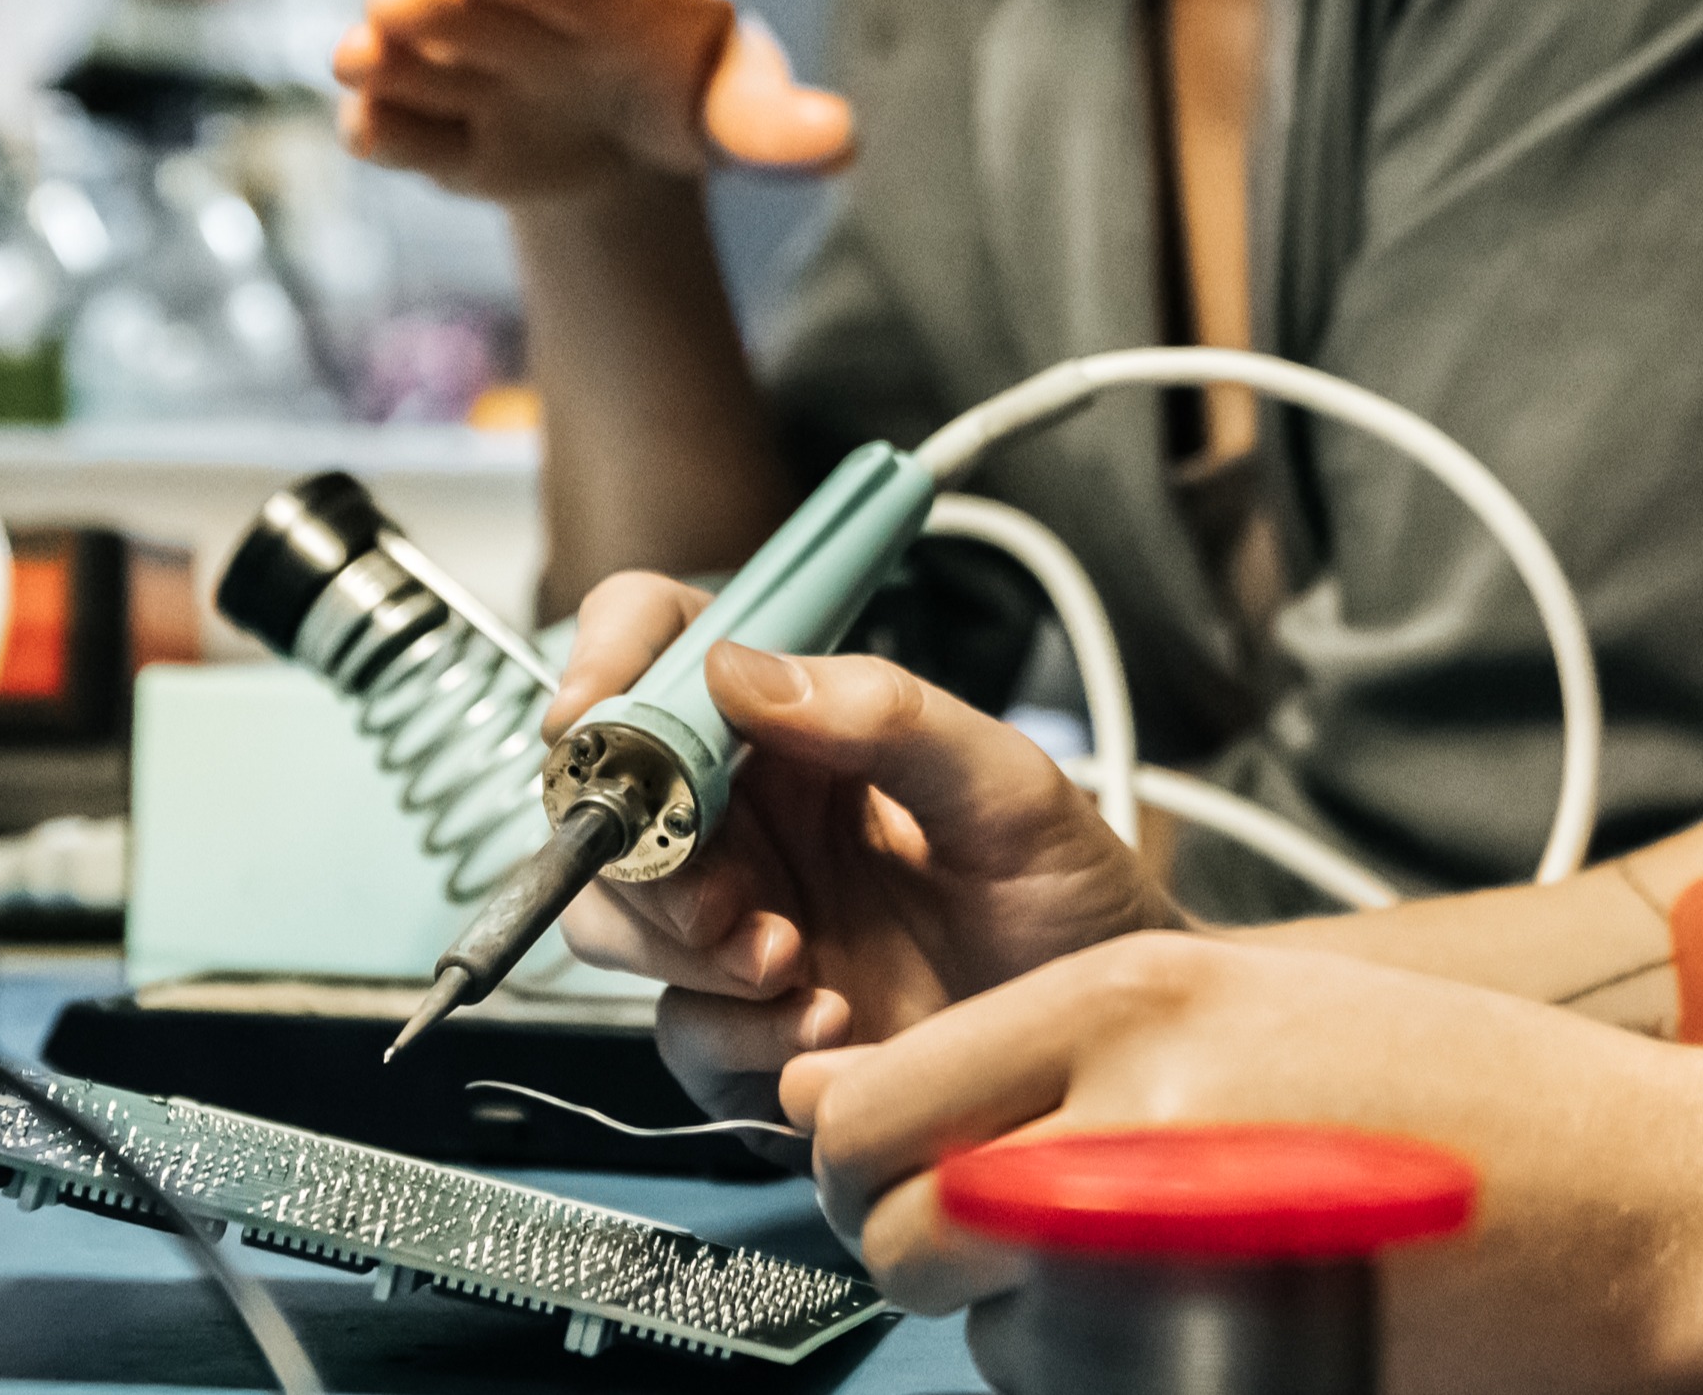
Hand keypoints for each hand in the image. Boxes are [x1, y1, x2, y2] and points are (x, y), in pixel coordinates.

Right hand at [330, 0, 854, 206]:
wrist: (632, 133)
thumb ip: (776, 123)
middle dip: (440, 6)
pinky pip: (412, 128)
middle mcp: (534, 22)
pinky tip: (367, 127)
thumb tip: (840, 142)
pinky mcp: (451, 135)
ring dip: (391, 59)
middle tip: (399, 1)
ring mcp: (483, 75)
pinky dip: (388, 128)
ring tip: (358, 58)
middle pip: (480, 9)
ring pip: (427, 60)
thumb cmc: (695, 87)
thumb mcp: (742, 101)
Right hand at [542, 571, 1176, 1121]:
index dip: (609, 661)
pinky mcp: (748, 1033)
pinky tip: (827, 1033)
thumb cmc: (1079, 905)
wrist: (1106, 1054)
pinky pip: (681, 1034)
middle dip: (640, 849)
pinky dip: (739, 1040)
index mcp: (801, 729)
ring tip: (794, 967)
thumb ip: (887, 717)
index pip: (665, 647)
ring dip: (685, 948)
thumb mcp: (1012, 790)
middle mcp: (753, 819)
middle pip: (606, 798)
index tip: (596, 711)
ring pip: (617, 921)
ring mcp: (741, 926)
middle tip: (723, 897)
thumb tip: (740, 670)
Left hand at [783, 932, 1702, 1388]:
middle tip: (1019, 1227)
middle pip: (893, 1231)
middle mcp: (1130, 1130)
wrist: (1641, 1211)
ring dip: (1028, 1309)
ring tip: (1174, 1253)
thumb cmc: (1457, 1092)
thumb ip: (1040, 1044)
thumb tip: (832, 1096)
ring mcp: (1170, 1276)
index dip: (862, 1149)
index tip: (904, 1158)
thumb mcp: (1244, 1000)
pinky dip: (1103, 1369)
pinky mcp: (1208, 1381)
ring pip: (979, 1329)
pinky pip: (1064, 1393)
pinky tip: (1213, 1315)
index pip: (871, 1106)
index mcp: (1131, 1003)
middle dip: (927, 1242)